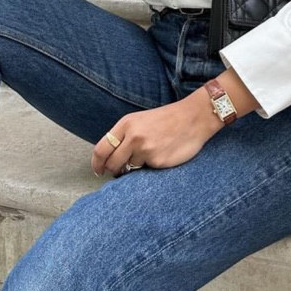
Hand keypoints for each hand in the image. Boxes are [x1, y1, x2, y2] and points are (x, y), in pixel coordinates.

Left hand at [91, 91, 223, 176]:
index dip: (97, 164)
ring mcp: (145, 149)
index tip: (98, 171)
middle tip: (121, 170)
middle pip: (112, 164)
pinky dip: (149, 168)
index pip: (101, 149)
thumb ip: (124, 136)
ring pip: (128, 169)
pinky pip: (145, 172)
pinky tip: (161, 156)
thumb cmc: (167, 120)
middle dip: (114, 170)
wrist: (194, 118)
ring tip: (148, 156)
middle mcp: (133, 136)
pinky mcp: (157, 161)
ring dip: (133, 169)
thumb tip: (108, 158)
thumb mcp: (140, 121)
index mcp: (126, 124)